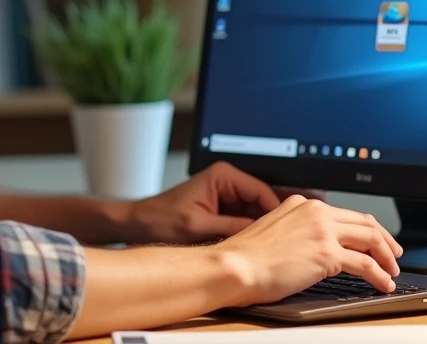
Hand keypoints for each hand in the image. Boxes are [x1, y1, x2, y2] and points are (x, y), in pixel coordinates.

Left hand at [124, 162, 280, 244]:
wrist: (138, 225)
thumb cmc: (160, 220)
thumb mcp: (199, 227)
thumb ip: (232, 228)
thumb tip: (263, 236)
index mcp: (224, 176)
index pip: (263, 192)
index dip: (278, 214)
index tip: (288, 234)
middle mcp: (228, 182)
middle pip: (264, 202)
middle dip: (274, 222)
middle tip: (289, 242)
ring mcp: (227, 196)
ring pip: (257, 214)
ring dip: (264, 230)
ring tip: (276, 248)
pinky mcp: (223, 210)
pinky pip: (245, 221)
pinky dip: (252, 234)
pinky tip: (259, 249)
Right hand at [212, 194, 403, 303]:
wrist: (235, 267)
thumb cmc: (245, 257)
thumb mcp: (273, 233)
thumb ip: (296, 232)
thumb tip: (313, 249)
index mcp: (301, 204)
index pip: (343, 213)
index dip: (364, 228)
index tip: (373, 240)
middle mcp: (314, 211)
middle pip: (363, 221)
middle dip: (384, 239)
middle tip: (394, 254)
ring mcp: (322, 230)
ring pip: (370, 238)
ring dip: (386, 256)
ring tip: (392, 271)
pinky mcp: (327, 253)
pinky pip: (366, 263)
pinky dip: (380, 274)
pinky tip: (383, 284)